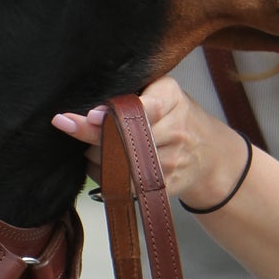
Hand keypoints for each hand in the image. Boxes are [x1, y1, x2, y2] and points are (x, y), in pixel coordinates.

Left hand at [52, 78, 245, 207]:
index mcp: (172, 99)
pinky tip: (103, 165)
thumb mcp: (162, 91)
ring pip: (119, 164)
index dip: (114, 115)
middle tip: (68, 124)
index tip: (90, 116)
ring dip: (94, 156)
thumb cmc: (176, 115)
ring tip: (92, 144)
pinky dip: (105, 176)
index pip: (142, 109)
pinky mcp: (165, 187)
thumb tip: (92, 109)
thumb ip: (132, 93)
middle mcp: (177, 131)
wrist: (210, 154)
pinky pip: (123, 185)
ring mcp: (172, 162)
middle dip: (90, 134)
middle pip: (124, 139)